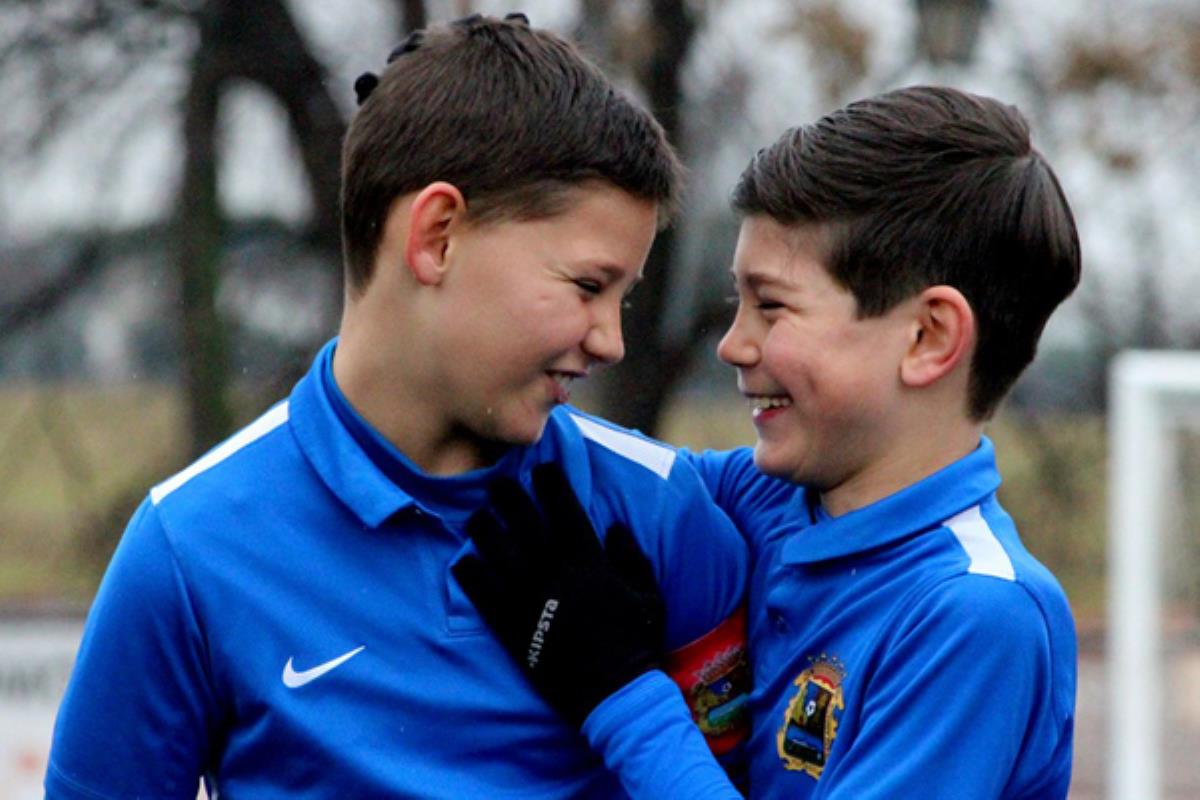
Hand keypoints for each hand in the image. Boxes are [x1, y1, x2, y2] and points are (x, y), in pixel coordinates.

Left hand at [452, 463, 664, 726]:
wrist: (613, 693)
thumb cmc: (637, 642)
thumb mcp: (649, 595)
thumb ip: (632, 557)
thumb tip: (614, 526)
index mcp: (590, 565)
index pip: (567, 513)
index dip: (553, 487)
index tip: (542, 468)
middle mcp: (556, 577)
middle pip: (526, 526)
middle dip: (510, 499)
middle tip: (495, 480)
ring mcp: (531, 603)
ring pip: (499, 555)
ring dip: (485, 532)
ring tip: (476, 516)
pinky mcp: (513, 629)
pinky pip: (485, 596)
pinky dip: (472, 576)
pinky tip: (463, 560)